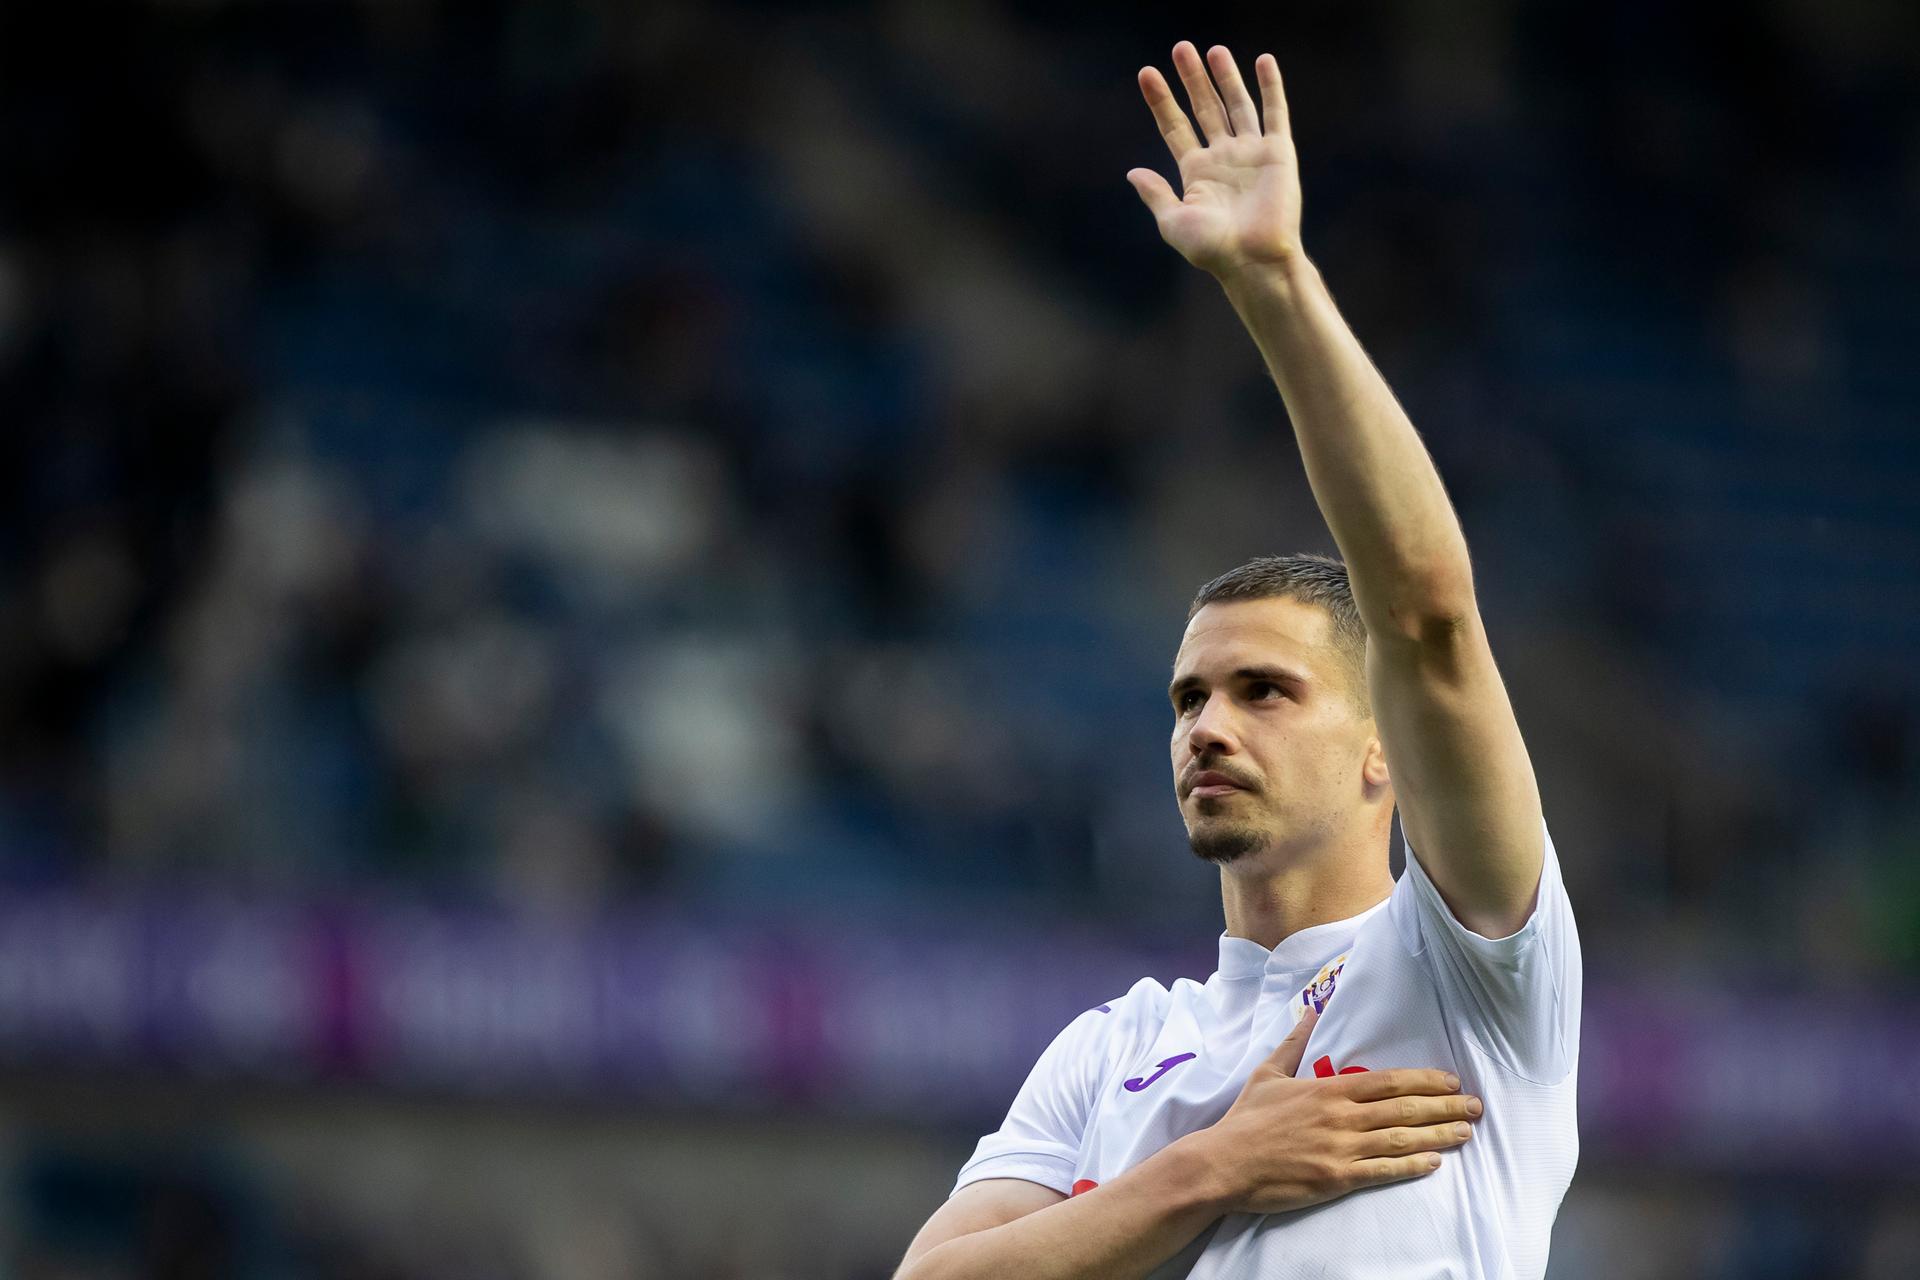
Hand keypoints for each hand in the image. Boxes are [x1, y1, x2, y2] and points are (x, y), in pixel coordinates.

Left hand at [1127, 42, 1303, 277]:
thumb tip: (1132, 172)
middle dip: (1192, 79)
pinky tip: (1263, 61)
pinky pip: (1274, 112)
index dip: (1161, 100)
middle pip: (1204, 108)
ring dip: (1225, 77)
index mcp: (1196, 172)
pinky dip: (1270, 86)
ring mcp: (1251, 153)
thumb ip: (1156, 194)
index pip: (1175, 126)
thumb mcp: (1174, 222)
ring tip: (1213, 50)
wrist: (1254, 260)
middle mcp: (1223, 157)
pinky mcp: (1278, 153)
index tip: (1146, 73)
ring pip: (1236, 104)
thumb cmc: (1213, 249)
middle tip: (1180, 48)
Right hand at [1196, 1008, 1478, 1214]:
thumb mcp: (1268, 1073)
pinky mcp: (1337, 1178)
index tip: (1451, 1081)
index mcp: (1328, 1089)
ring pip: (1401, 1139)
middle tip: (1476, 1106)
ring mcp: (1342, 1149)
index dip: (1424, 1081)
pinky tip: (1434, 1163)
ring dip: (1439, 1135)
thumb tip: (1311, 1010)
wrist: (1224, 1163)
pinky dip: (1412, 1166)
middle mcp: (1342, 1116)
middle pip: (1404, 1109)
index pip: (1388, 1082)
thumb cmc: (1246, 1119)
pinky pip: (1383, 1171)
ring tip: (1466, 1132)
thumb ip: (1294, 1043)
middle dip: (1445, 1106)